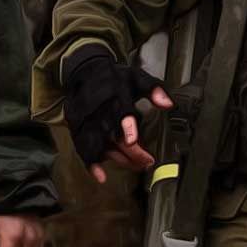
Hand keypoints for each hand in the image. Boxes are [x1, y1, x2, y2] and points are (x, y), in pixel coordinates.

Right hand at [62, 48, 173, 179]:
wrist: (83, 70)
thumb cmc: (114, 77)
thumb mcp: (136, 76)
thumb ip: (154, 89)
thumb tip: (168, 104)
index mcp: (116, 94)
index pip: (121, 112)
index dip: (127, 126)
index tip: (133, 140)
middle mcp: (100, 109)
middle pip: (114, 136)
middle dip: (131, 152)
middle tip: (148, 161)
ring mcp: (87, 121)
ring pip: (101, 146)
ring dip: (118, 160)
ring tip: (136, 167)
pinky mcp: (77, 128)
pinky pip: (83, 149)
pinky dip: (92, 164)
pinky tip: (101, 176)